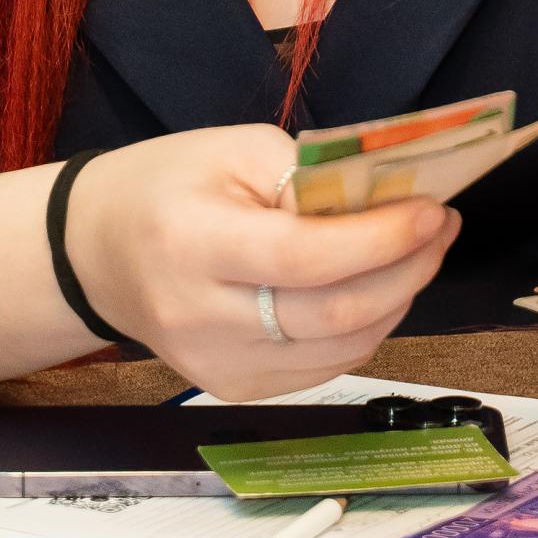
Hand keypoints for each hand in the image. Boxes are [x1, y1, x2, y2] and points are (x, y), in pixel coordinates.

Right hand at [63, 126, 462, 398]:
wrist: (97, 250)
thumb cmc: (166, 185)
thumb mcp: (233, 148)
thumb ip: (308, 173)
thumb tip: (386, 200)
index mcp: (193, 243)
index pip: (303, 257)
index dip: (380, 239)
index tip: (433, 209)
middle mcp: (201, 318)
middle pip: (331, 316)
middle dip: (406, 271)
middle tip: (441, 228)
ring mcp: (216, 366)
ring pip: (339, 351)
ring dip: (396, 301)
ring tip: (418, 252)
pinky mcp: (232, 389)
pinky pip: (322, 368)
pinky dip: (364, 330)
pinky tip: (376, 288)